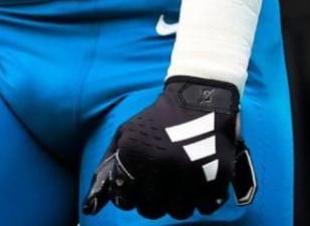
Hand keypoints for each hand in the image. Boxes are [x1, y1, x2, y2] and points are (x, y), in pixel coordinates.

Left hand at [83, 78, 257, 218]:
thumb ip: (107, 169)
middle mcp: (163, 165)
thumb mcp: (126, 135)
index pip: (125, 200)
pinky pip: (205, 207)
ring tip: (179, 181)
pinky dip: (201, 199)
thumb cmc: (158, 121)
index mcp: (136, 154)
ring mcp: (192, 172)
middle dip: (152, 200)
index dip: (130, 194)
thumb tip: (91, 208)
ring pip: (178, 212)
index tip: (139, 183)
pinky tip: (198, 181)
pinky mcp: (218, 176)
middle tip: (159, 184)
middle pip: (151, 210)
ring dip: (177, 201)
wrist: (201, 98)